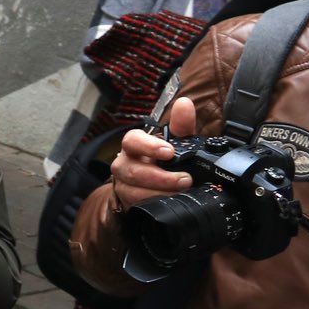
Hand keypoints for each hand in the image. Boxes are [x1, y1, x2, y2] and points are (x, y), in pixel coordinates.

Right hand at [109, 96, 196, 214]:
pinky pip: (136, 204)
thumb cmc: (162, 160)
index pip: (132, 140)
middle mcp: (124, 163)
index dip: (149, 146)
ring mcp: (123, 184)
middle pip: (131, 170)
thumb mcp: (175, 141)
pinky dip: (154, 204)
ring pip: (132, 189)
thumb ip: (181, 124)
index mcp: (134, 145)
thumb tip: (184, 103)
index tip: (169, 152)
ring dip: (159, 192)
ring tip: (181, 191)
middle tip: (185, 179)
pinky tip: (170, 202)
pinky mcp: (126, 202)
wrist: (151, 185)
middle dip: (160, 176)